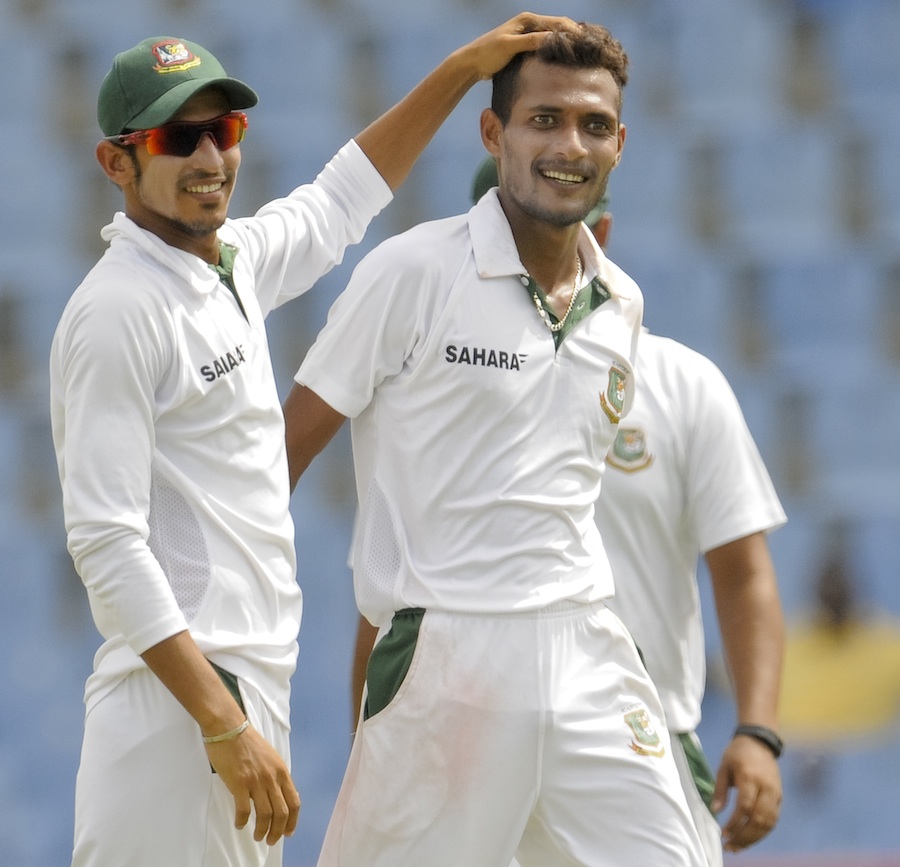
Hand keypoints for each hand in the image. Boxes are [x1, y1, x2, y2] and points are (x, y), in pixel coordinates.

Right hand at [205, 724, 300, 844]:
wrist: (229, 728)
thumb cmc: (248, 742)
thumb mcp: (270, 757)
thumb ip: (276, 775)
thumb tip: (279, 794)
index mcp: (281, 771)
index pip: (294, 801)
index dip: (293, 820)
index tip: (288, 832)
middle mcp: (272, 777)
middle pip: (282, 812)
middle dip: (278, 831)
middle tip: (271, 841)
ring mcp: (256, 780)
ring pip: (266, 815)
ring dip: (262, 830)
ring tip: (257, 836)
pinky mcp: (239, 783)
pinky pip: (244, 810)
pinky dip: (243, 821)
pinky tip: (240, 824)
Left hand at [455, 12, 578, 80]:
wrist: (472, 62)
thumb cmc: (488, 53)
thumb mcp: (510, 46)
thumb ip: (530, 41)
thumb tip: (553, 38)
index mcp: (527, 20)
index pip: (557, 23)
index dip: (572, 31)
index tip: (585, 42)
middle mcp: (529, 24)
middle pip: (558, 28)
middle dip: (573, 36)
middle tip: (589, 48)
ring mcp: (527, 35)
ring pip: (552, 37)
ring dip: (565, 44)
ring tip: (581, 54)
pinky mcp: (524, 46)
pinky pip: (545, 46)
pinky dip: (555, 51)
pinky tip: (563, 61)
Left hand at [712, 735, 782, 850]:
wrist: (760, 742)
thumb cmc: (737, 753)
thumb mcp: (723, 766)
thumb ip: (720, 789)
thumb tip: (715, 811)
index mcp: (750, 777)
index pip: (745, 807)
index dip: (734, 823)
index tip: (723, 834)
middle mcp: (766, 787)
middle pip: (758, 819)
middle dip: (744, 837)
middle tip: (730, 847)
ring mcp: (775, 793)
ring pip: (768, 824)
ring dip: (753, 839)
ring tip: (738, 847)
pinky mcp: (779, 798)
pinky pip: (773, 820)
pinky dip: (762, 832)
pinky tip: (749, 838)